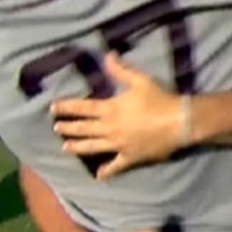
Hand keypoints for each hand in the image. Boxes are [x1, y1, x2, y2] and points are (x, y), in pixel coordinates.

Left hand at [51, 53, 186, 179]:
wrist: (179, 123)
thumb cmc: (159, 99)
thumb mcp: (140, 80)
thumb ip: (121, 70)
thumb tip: (107, 56)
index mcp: (111, 109)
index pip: (82, 108)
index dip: (67, 107)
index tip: (53, 109)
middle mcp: (110, 128)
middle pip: (84, 129)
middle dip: (68, 128)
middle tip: (56, 129)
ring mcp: (118, 145)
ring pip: (93, 147)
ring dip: (78, 147)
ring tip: (65, 148)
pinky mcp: (130, 158)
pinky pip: (115, 166)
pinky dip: (106, 171)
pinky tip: (98, 176)